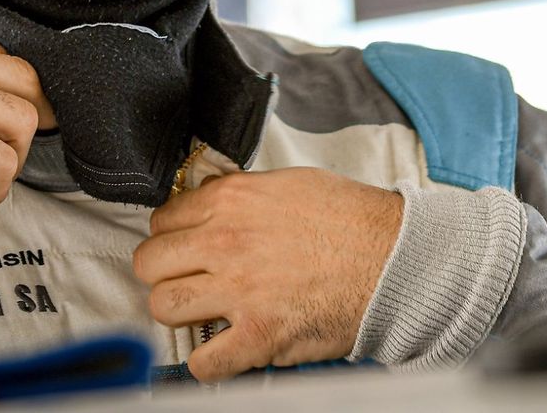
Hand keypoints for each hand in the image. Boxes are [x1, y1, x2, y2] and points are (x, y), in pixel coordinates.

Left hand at [133, 167, 403, 381]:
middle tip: (188, 280)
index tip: (184, 247)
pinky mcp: (258, 335)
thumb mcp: (291, 183)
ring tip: (203, 313)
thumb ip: (244, 194)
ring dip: (180, 313)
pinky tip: (223, 350)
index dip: (172, 236)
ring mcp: (239, 290)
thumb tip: (215, 203)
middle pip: (151, 262)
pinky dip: (208, 363)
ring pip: (164, 307)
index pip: (163, 219)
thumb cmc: (354, 220)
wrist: (395, 259)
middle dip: (165, 273)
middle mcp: (226, 241)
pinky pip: (202, 363)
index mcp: (233, 200)